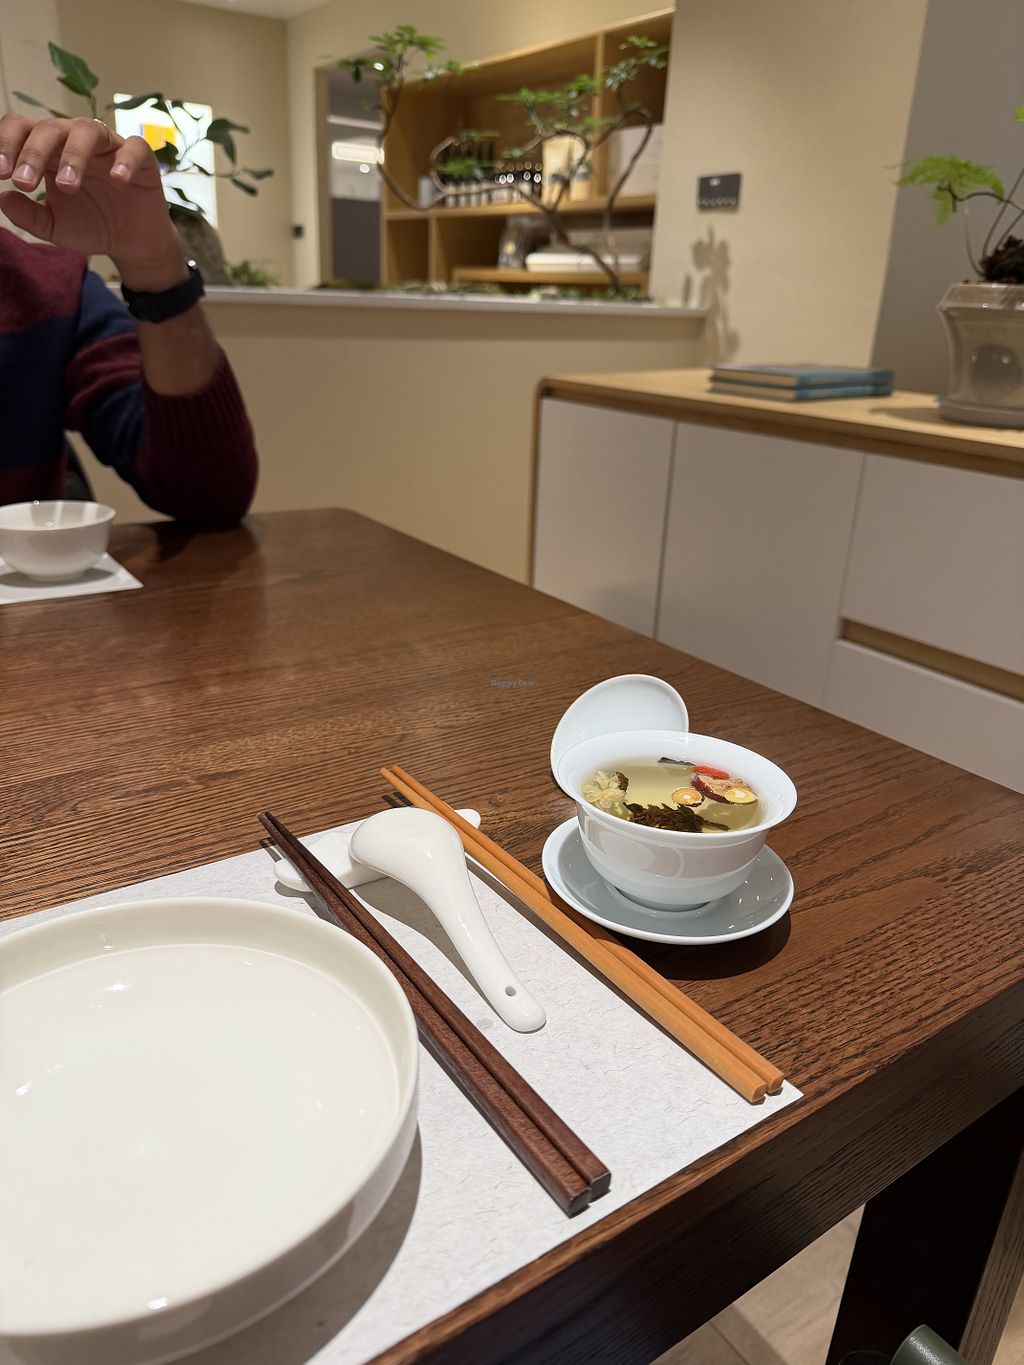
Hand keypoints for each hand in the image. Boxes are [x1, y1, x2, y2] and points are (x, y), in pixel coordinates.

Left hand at [0, 114, 186, 289]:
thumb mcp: (54, 226)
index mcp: (50, 151)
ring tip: (67, 185)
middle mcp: (76, 142)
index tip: (0, 173)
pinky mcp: (141, 159)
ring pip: (87, 130)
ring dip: (73, 155)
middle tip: (24, 182)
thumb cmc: (92, 226)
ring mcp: (109, 147)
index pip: (21, 130)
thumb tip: (3, 199)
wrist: (131, 244)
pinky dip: (125, 159)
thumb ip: (28, 215)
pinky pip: (134, 147)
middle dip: (32, 153)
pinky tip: (117, 179)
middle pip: (49, 128)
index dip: (6, 144)